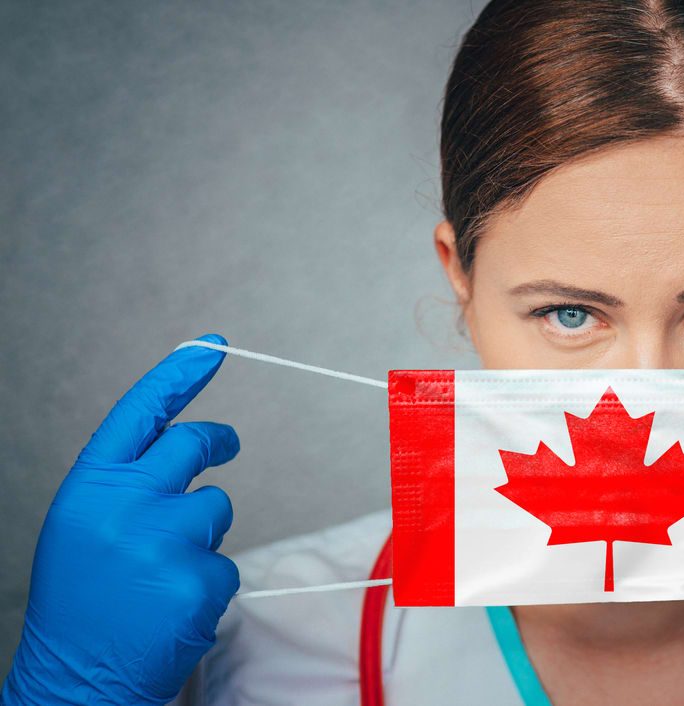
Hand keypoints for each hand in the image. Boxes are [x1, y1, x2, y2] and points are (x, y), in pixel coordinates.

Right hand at [2, 334, 240, 705]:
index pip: (141, 412)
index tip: (212, 346)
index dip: (179, 375)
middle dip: (216, 442)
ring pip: (217, 507)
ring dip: (203, 535)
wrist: (74, 680)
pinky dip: (207, 584)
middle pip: (194, 444)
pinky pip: (226, 563)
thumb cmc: (82, 603)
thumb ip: (126, 484)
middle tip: (226, 445)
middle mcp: (124, 504)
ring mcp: (163, 539)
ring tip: (159, 576)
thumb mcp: (84, 528)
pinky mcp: (197, 578)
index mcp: (90, 487)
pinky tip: (171, 608)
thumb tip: (184, 442)